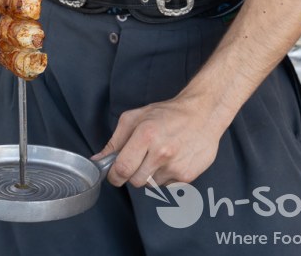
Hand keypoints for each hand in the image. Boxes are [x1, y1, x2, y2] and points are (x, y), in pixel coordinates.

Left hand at [93, 93, 225, 187]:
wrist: (203, 114)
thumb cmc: (168, 113)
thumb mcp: (136, 117)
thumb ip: (115, 140)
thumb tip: (97, 160)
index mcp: (146, 135)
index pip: (122, 169)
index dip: (114, 175)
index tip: (115, 173)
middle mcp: (161, 152)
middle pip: (135, 181)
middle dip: (133, 173)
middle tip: (141, 158)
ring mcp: (175, 166)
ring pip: (151, 185)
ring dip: (150, 175)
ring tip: (159, 156)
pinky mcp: (187, 177)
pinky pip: (166, 187)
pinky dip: (165, 177)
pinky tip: (172, 160)